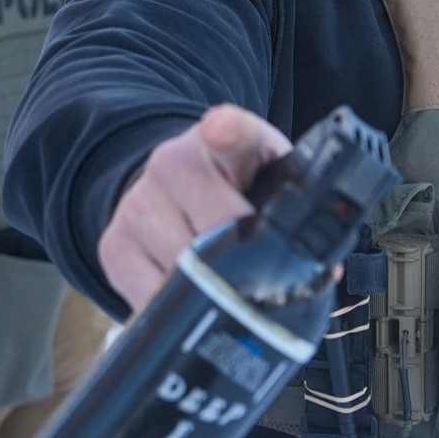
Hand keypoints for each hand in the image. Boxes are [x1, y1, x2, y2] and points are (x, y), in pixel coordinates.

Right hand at [97, 105, 291, 309]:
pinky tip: (191, 295)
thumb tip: (324, 268)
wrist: (173, 190)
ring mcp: (137, 204)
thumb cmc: (235, 190)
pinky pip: (148, 294)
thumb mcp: (274, 180)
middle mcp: (171, 163)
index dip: (228, 132)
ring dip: (211, 288)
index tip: (222, 131)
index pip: (229, 130)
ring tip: (227, 284)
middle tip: (263, 275)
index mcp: (226, 140)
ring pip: (183, 267)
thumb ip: (301, 209)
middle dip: (245, 260)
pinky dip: (176, 307)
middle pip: (214, 227)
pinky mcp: (114, 245)